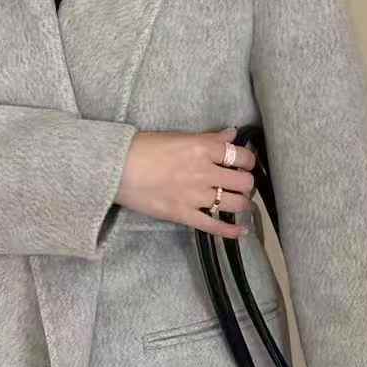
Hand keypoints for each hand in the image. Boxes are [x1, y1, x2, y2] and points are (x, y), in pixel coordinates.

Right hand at [118, 127, 257, 238]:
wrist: (118, 168)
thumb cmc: (144, 148)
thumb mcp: (180, 137)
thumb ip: (209, 138)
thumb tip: (231, 134)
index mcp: (203, 148)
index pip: (241, 156)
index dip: (249, 161)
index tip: (246, 164)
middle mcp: (205, 172)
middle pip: (243, 182)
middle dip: (247, 184)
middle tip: (241, 185)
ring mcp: (196, 196)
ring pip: (235, 203)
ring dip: (243, 203)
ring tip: (240, 202)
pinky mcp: (184, 214)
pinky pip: (214, 226)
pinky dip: (231, 231)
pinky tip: (242, 231)